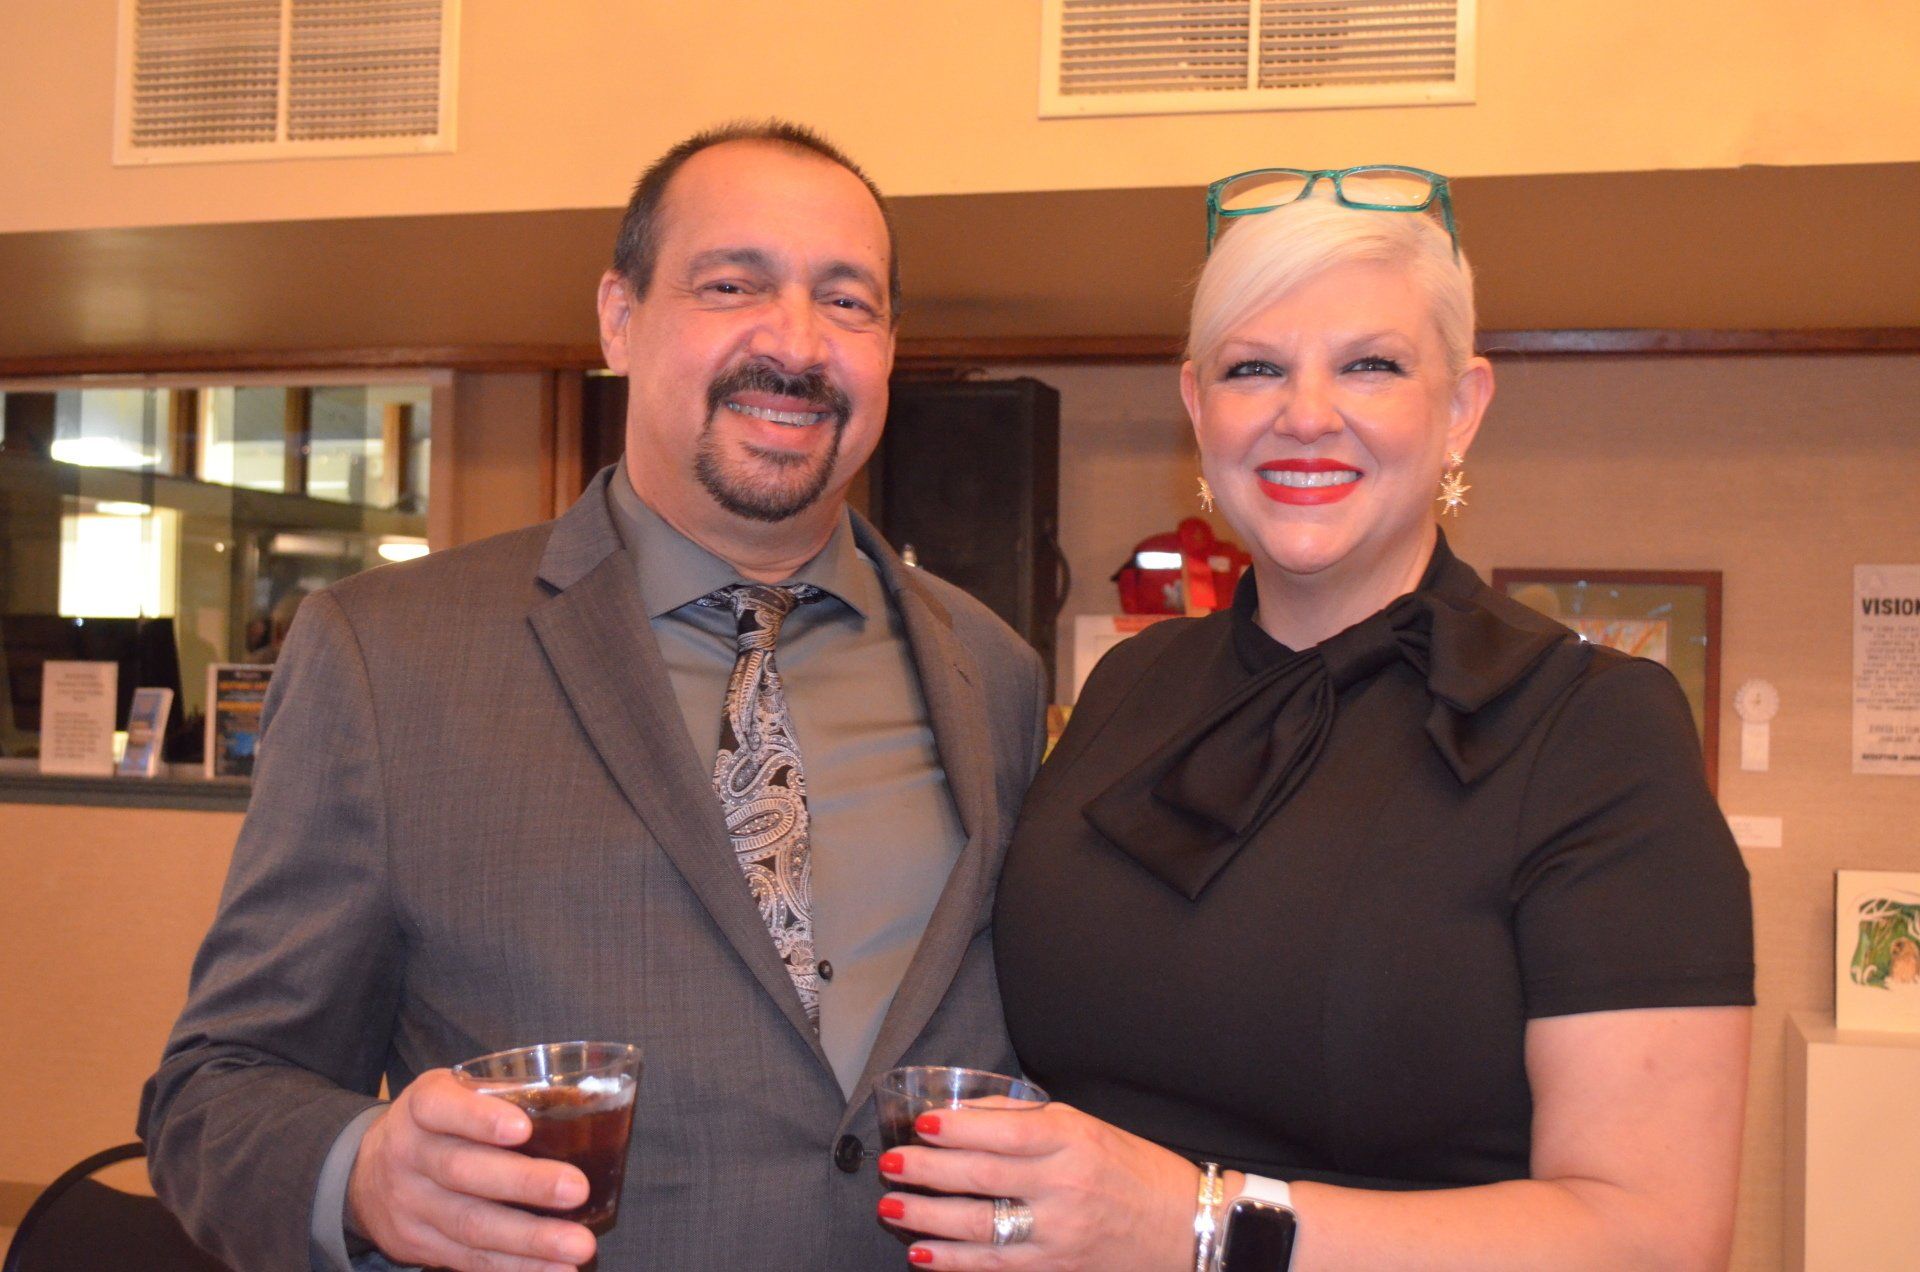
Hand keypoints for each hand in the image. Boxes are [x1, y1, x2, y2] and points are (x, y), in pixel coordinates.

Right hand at [345, 1069, 597, 1271]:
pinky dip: (515, 1267)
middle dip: (524, 1183)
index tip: (523, 1128)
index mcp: (420, 1108)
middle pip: (463, 1171)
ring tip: (579, 1246)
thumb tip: (580, 1099)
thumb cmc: (435, 1124)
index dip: (479, 1118)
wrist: (363, 1175)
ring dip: (529, 1240)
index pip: (441, 1108)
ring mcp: (411, 1206)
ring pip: (471, 1225)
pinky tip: (554, 1269)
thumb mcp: (452, 1093)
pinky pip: (469, 1260)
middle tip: (577, 1189)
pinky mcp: (419, 1246)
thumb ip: (501, 1094)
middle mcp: (409, 1155)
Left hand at [876, 1101, 1196, 1270]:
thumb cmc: (1132, 1170)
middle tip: (891, 1164)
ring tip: (891, 1207)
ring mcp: (1057, 1232)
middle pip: (981, 1177)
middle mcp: (1063, 1185)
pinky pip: (993, 1265)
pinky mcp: (1053, 1267)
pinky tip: (922, 1254)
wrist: (1183, 1228)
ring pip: (978, 1225)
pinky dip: (953, 1261)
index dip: (956, 1129)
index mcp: (1073, 1140)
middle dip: (927, 1171)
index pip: (1004, 1132)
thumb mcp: (1086, 1127)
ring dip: (927, 1217)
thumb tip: (964, 1115)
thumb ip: (1026, 1121)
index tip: (920, 1124)